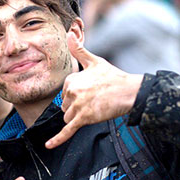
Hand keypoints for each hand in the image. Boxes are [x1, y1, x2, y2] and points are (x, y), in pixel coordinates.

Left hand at [45, 32, 142, 148]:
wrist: (131, 92)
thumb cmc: (113, 77)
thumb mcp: (95, 61)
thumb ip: (79, 50)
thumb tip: (69, 33)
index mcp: (72, 80)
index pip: (65, 92)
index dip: (77, 93)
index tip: (91, 90)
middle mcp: (72, 92)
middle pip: (65, 106)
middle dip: (76, 105)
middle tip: (95, 99)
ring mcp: (78, 106)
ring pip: (68, 117)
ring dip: (77, 116)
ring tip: (95, 108)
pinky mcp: (84, 119)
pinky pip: (67, 131)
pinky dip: (57, 139)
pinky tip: (48, 145)